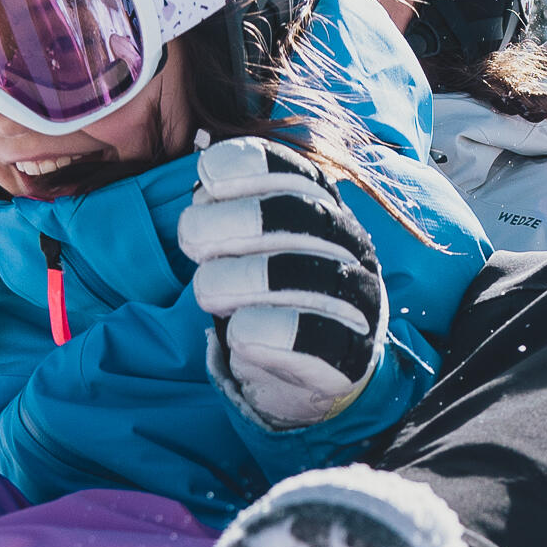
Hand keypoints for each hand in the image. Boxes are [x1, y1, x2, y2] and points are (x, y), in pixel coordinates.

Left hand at [178, 135, 386, 428]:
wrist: (306, 380)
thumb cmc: (267, 299)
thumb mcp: (245, 244)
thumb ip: (228, 207)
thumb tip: (200, 179)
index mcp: (324, 210)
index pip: (296, 171)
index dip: (248, 166)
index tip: (207, 179)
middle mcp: (348, 246)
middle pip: (293, 213)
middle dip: (229, 221)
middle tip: (192, 243)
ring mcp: (355, 300)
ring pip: (299, 272)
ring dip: (237, 280)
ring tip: (209, 294)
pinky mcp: (348, 356)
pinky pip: (309, 337)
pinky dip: (263, 333)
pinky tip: (240, 333)